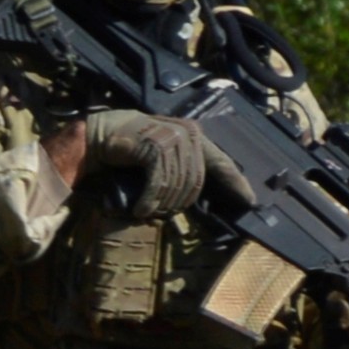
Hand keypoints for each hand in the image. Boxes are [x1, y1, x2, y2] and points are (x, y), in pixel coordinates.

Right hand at [70, 109, 246, 225]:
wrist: (99, 134)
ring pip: (177, 184)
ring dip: (162, 204)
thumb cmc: (131, 148)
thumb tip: (203, 193)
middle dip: (181, 203)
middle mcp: (189, 134)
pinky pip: (159, 182)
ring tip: (149, 211)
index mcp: (195, 135)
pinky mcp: (155, 146)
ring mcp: (172, 138)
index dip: (237, 184)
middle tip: (164, 213)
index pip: (223, 163)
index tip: (250, 202)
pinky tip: (140, 209)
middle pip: (196, 181)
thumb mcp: (164, 155)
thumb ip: (184, 165)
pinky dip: (149, 200)